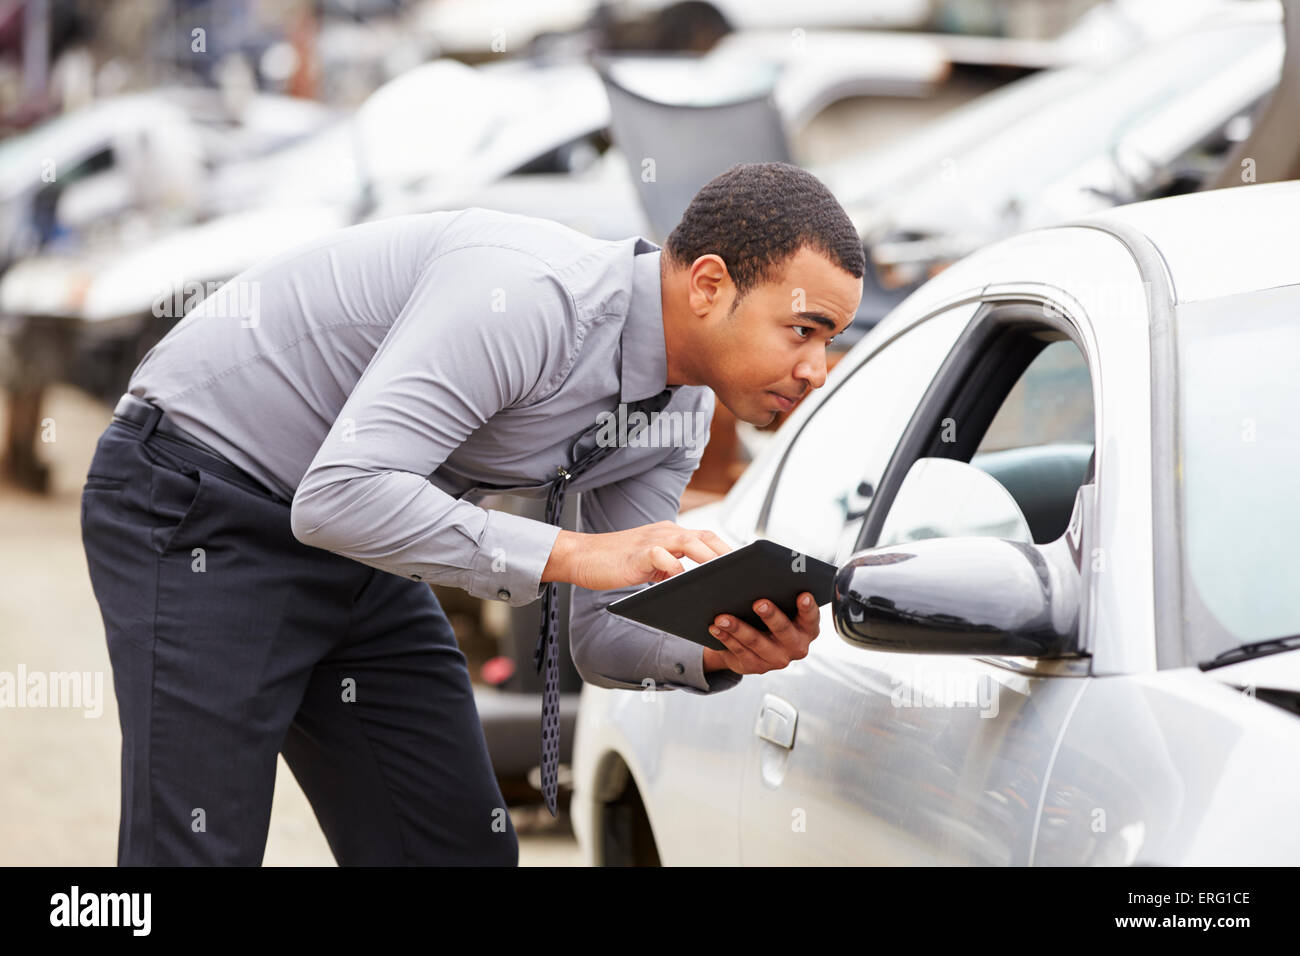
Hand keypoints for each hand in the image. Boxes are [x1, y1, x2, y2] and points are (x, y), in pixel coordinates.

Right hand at [543, 522, 731, 590]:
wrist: (581, 557)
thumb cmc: (615, 563)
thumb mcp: (650, 566)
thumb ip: (670, 570)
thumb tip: (693, 585)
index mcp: (669, 534)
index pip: (705, 537)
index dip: (726, 549)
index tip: (745, 565)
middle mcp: (664, 533)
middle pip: (704, 536)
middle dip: (726, 553)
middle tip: (745, 572)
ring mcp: (651, 541)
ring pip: (689, 542)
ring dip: (709, 558)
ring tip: (725, 575)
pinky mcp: (638, 553)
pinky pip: (662, 557)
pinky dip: (675, 569)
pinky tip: (684, 583)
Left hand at [703, 592, 819, 674]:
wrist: (755, 644)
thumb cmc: (769, 615)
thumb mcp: (779, 604)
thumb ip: (777, 592)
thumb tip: (758, 573)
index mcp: (808, 628)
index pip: (811, 617)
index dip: (808, 607)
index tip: (803, 595)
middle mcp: (797, 646)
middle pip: (784, 630)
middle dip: (771, 616)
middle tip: (758, 603)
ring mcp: (777, 659)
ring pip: (756, 642)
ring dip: (738, 628)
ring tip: (722, 616)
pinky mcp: (757, 667)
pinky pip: (740, 651)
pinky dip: (726, 638)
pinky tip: (716, 628)